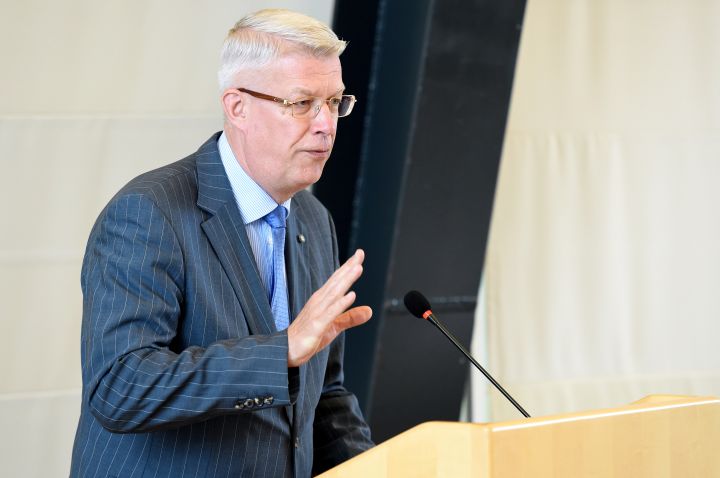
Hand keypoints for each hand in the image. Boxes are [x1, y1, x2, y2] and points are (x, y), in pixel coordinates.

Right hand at [287, 249, 371, 366]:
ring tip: (358, 268)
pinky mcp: (317, 325)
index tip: (359, 254)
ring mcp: (317, 312)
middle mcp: (319, 302)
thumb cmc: (308, 336)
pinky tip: (351, 296)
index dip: (348, 267)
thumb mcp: (334, 326)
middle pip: (336, 282)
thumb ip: (351, 317)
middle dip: (349, 267)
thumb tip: (369, 311)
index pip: (337, 280)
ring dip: (346, 280)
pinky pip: (330, 313)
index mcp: (322, 300)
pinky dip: (341, 304)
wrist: (286, 350)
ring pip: (334, 293)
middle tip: (360, 254)